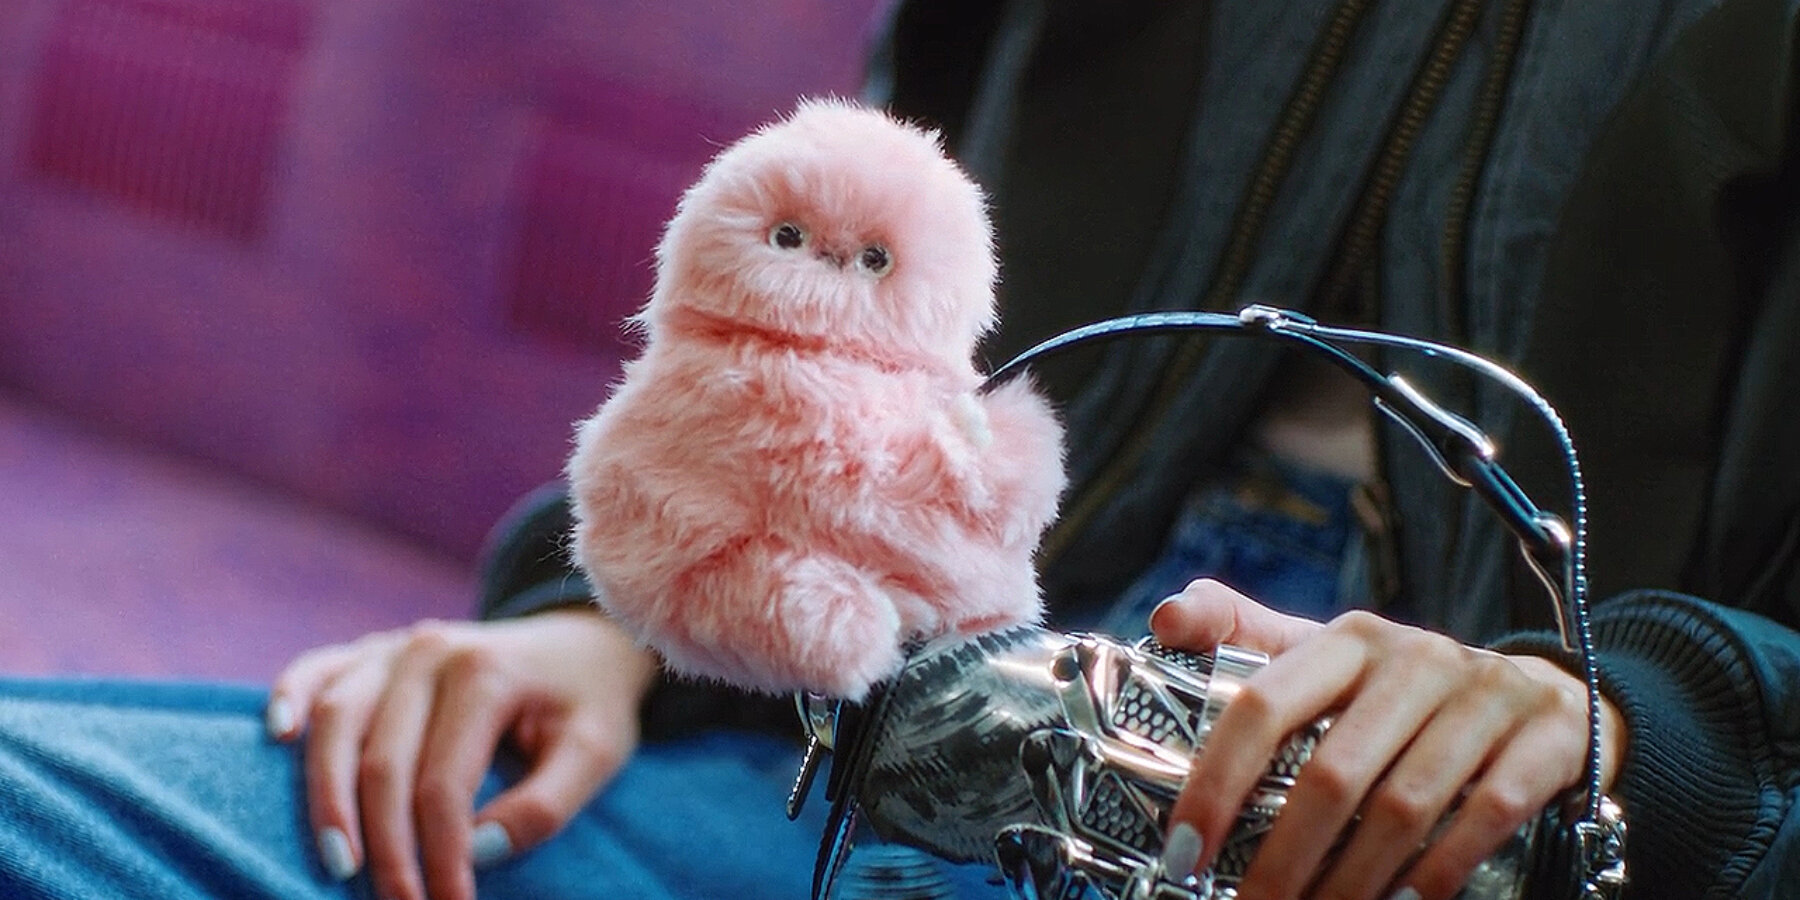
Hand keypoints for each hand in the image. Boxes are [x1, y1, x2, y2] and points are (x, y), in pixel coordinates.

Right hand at [266, 608, 657, 899]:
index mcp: (487, 673)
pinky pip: (319, 667)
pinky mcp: (375, 649)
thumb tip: (474, 852)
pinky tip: (277, 735)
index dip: (441, 857)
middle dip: (386, 849)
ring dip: (327, 797)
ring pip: (338, 721)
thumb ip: (544, 806)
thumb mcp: (597, 754)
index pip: (445, 785)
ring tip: (338, 862)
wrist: (582, 643)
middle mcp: (432, 651)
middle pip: (383, 762)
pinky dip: (292, 695)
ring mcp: (397, 645)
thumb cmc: (588, 705)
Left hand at [1150, 580, 1624, 899]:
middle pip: (1332, 774)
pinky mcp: (1544, 735)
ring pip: (1403, 805)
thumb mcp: (1328, 654)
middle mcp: (1414, 658)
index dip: (1215, 783)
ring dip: (1352, 880)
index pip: (1263, 705)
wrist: (1541, 696)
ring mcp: (1484, 694)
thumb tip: (1166, 618)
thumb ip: (1243, 633)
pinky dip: (1438, 870)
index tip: (1185, 852)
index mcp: (1345, 639)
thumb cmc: (1402, 690)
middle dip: (1283, 859)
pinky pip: (1486, 815)